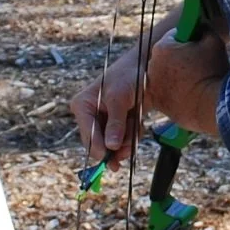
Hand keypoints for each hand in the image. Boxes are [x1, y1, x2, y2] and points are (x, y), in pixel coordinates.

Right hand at [73, 39, 145, 167]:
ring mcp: (103, 120)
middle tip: (129, 150)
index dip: (99, 149)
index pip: (88, 135)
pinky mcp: (116, 124)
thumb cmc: (129, 76)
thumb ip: (115, 123)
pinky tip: (138, 123)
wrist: (148, 67)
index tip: (111, 161)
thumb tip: (111, 147)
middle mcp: (89, 115)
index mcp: (82, 106)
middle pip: (99, 144)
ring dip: (127, 140)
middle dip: (116, 147)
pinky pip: (123, 140)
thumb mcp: (120, 98)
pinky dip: (133, 135)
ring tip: (137, 126)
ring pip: (113, 144)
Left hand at [143, 26, 227, 140]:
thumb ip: (204, 30)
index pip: (174, 35)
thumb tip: (201, 28)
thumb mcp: (213, 42)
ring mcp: (153, 87)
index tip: (198, 45)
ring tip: (197, 82)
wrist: (211, 107)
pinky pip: (167, 92)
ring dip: (177, 75)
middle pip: (168, 56)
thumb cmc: (212, 72)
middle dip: (180, 58)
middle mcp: (151, 66)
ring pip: (166, 75)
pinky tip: (192, 95)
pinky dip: (176, 92)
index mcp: (162, 48)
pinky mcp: (159, 104)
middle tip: (199, 65)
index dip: (189, 38)